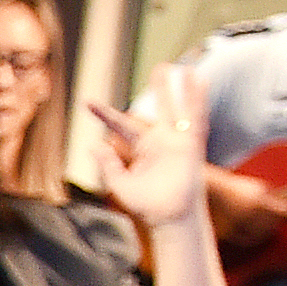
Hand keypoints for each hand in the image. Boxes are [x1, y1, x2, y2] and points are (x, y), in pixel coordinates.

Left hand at [90, 63, 214, 231]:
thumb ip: (107, 164)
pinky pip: (196, 118)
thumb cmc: (147, 206)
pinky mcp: (191, 145)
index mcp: (142, 149)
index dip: (104, 114)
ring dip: (179, 89)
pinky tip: (200, 81)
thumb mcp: (119, 184)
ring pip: (179, 109)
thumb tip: (94, 145)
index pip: (121, 125)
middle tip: (160, 67)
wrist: (170, 217)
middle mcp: (162, 141)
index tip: (87, 102)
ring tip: (179, 67)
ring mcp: (178, 141)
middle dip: (160, 88)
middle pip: (160, 108)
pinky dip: (198, 100)